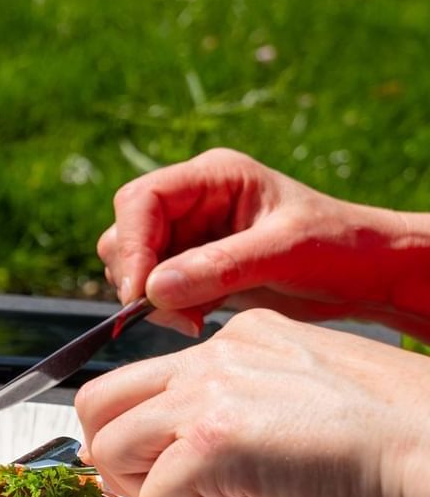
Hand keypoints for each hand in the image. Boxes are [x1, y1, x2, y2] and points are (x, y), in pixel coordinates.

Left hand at [75, 309, 429, 496]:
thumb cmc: (399, 436)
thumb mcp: (312, 392)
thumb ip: (253, 402)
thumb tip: (211, 446)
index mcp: (241, 337)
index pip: (149, 379)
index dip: (156, 433)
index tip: (198, 464)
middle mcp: (214, 354)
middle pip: (98, 401)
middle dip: (118, 456)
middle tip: (170, 488)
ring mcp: (207, 393)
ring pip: (110, 447)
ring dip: (150, 490)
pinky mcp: (212, 441)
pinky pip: (155, 496)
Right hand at [97, 148, 429, 335]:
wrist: (369, 276)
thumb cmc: (341, 248)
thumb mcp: (284, 253)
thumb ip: (218, 267)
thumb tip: (152, 290)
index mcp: (214, 177)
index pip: (141, 200)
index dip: (132, 244)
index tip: (139, 291)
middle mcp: (193, 201)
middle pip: (127, 232)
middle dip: (139, 276)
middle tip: (174, 314)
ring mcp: (190, 235)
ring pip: (134, 264)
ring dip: (151, 298)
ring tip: (194, 318)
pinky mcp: (193, 267)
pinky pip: (154, 288)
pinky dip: (166, 309)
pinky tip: (200, 318)